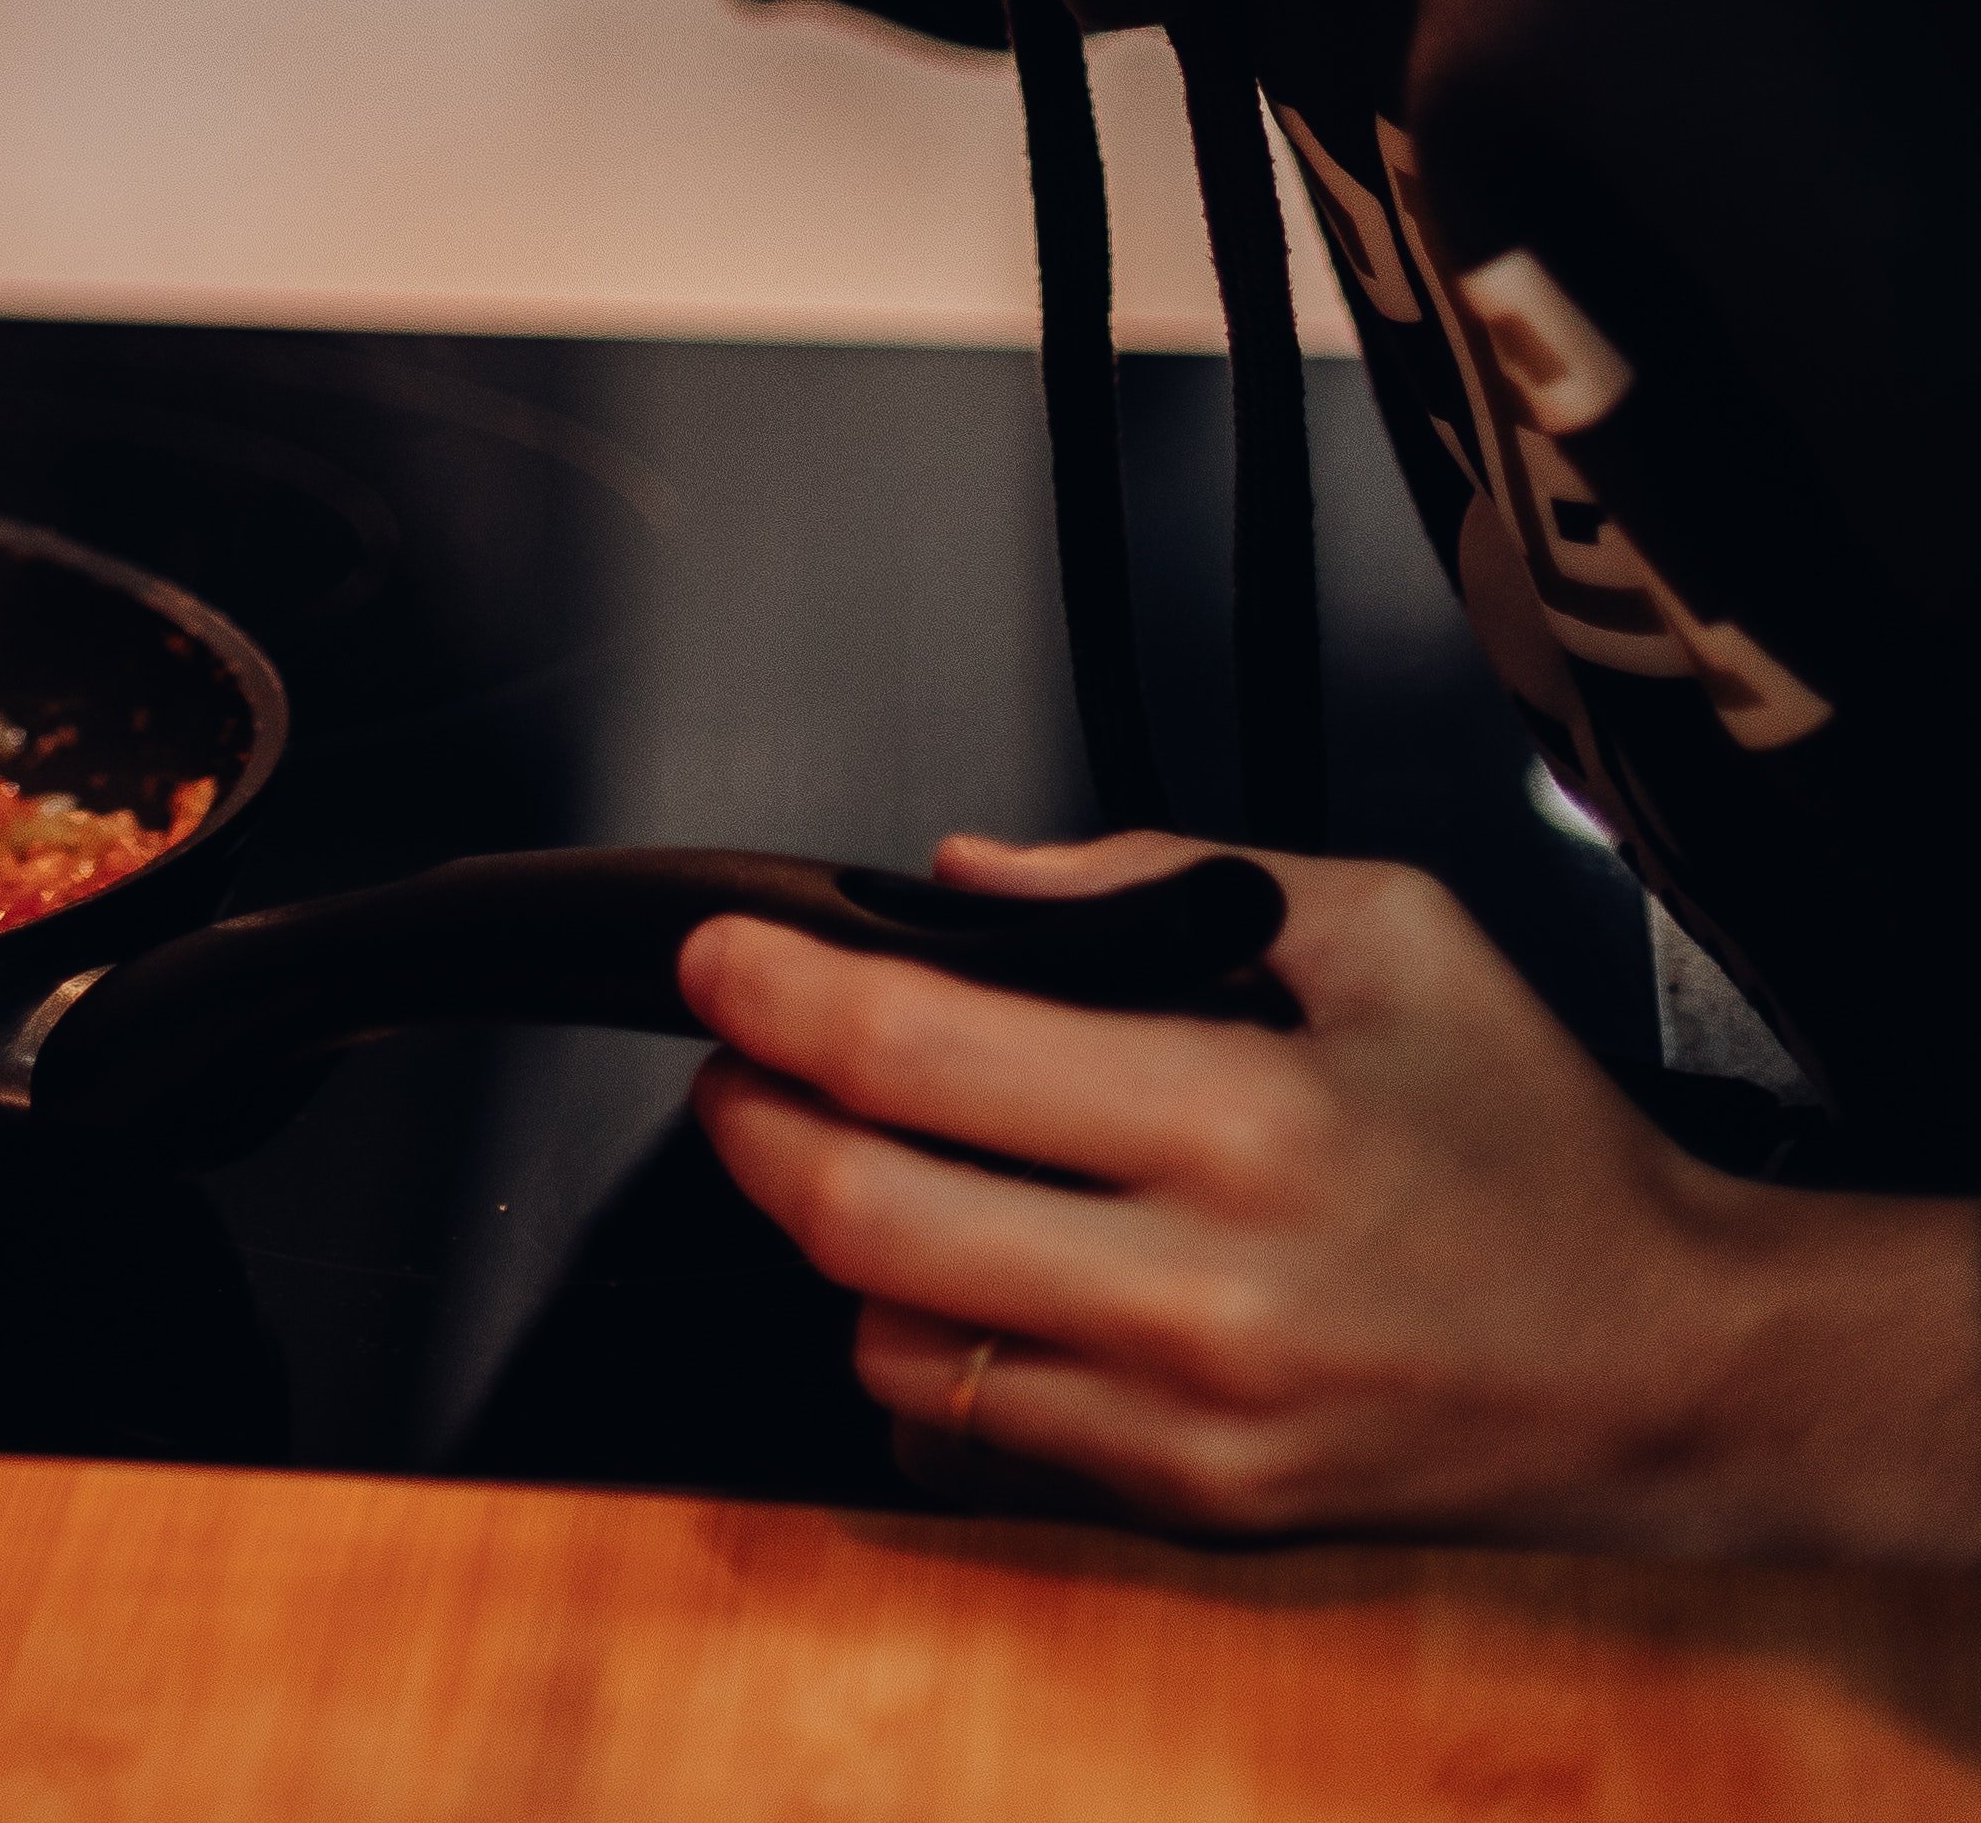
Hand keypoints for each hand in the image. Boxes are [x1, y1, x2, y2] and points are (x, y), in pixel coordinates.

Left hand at [682, 829, 1980, 1562]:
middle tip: (738, 1057)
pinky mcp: (1195, 1512)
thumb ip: (1160, 877)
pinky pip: (975, 1443)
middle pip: (862, 1219)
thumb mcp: (1385, 929)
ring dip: (834, 1242)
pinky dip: (921, 1352)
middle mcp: (1198, 1293)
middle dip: (752, 1123)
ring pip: (894, 1344)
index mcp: (1240, 1119)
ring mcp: (1188, 1428)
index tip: (718, 956)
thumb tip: (970, 874)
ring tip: (853, 1155)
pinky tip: (945, 1275)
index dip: (779, 996)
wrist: (1669, 1370)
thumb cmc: (1536, 1144)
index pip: (923, 1055)